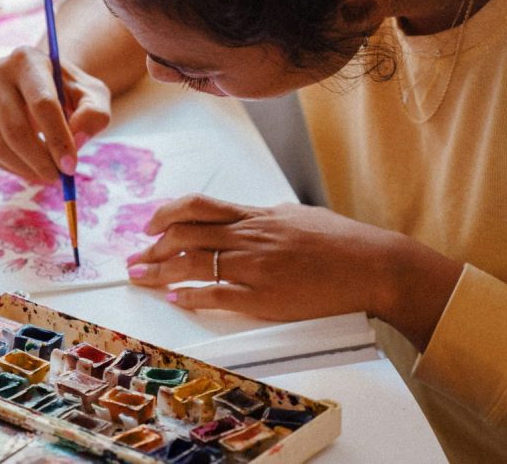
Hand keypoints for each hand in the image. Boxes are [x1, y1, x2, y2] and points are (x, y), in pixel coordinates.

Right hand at [0, 46, 110, 181]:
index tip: (70, 167)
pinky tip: (31, 167)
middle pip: (16, 128)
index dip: (57, 139)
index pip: (42, 104)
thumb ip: (94, 115)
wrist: (40, 84)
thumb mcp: (93, 96)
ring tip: (49, 175)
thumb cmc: (69, 91)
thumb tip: (75, 141)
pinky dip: (12, 168)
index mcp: (27, 59)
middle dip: (40, 161)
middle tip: (59, 178)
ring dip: (26, 169)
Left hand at [127, 195, 461, 348]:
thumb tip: (241, 218)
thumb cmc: (340, 241)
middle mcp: (250, 236)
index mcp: (257, 215)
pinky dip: (191, 296)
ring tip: (140, 278)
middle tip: (134, 258)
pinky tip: (176, 298)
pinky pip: (217, 295)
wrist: (372, 265)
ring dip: (159, 271)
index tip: (149, 225)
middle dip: (151, 247)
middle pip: (185, 235)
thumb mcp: (297, 215)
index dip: (165, 214)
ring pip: (192, 264)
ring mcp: (255, 266)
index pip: (197, 207)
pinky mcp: (264, 297)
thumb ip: (264, 217)